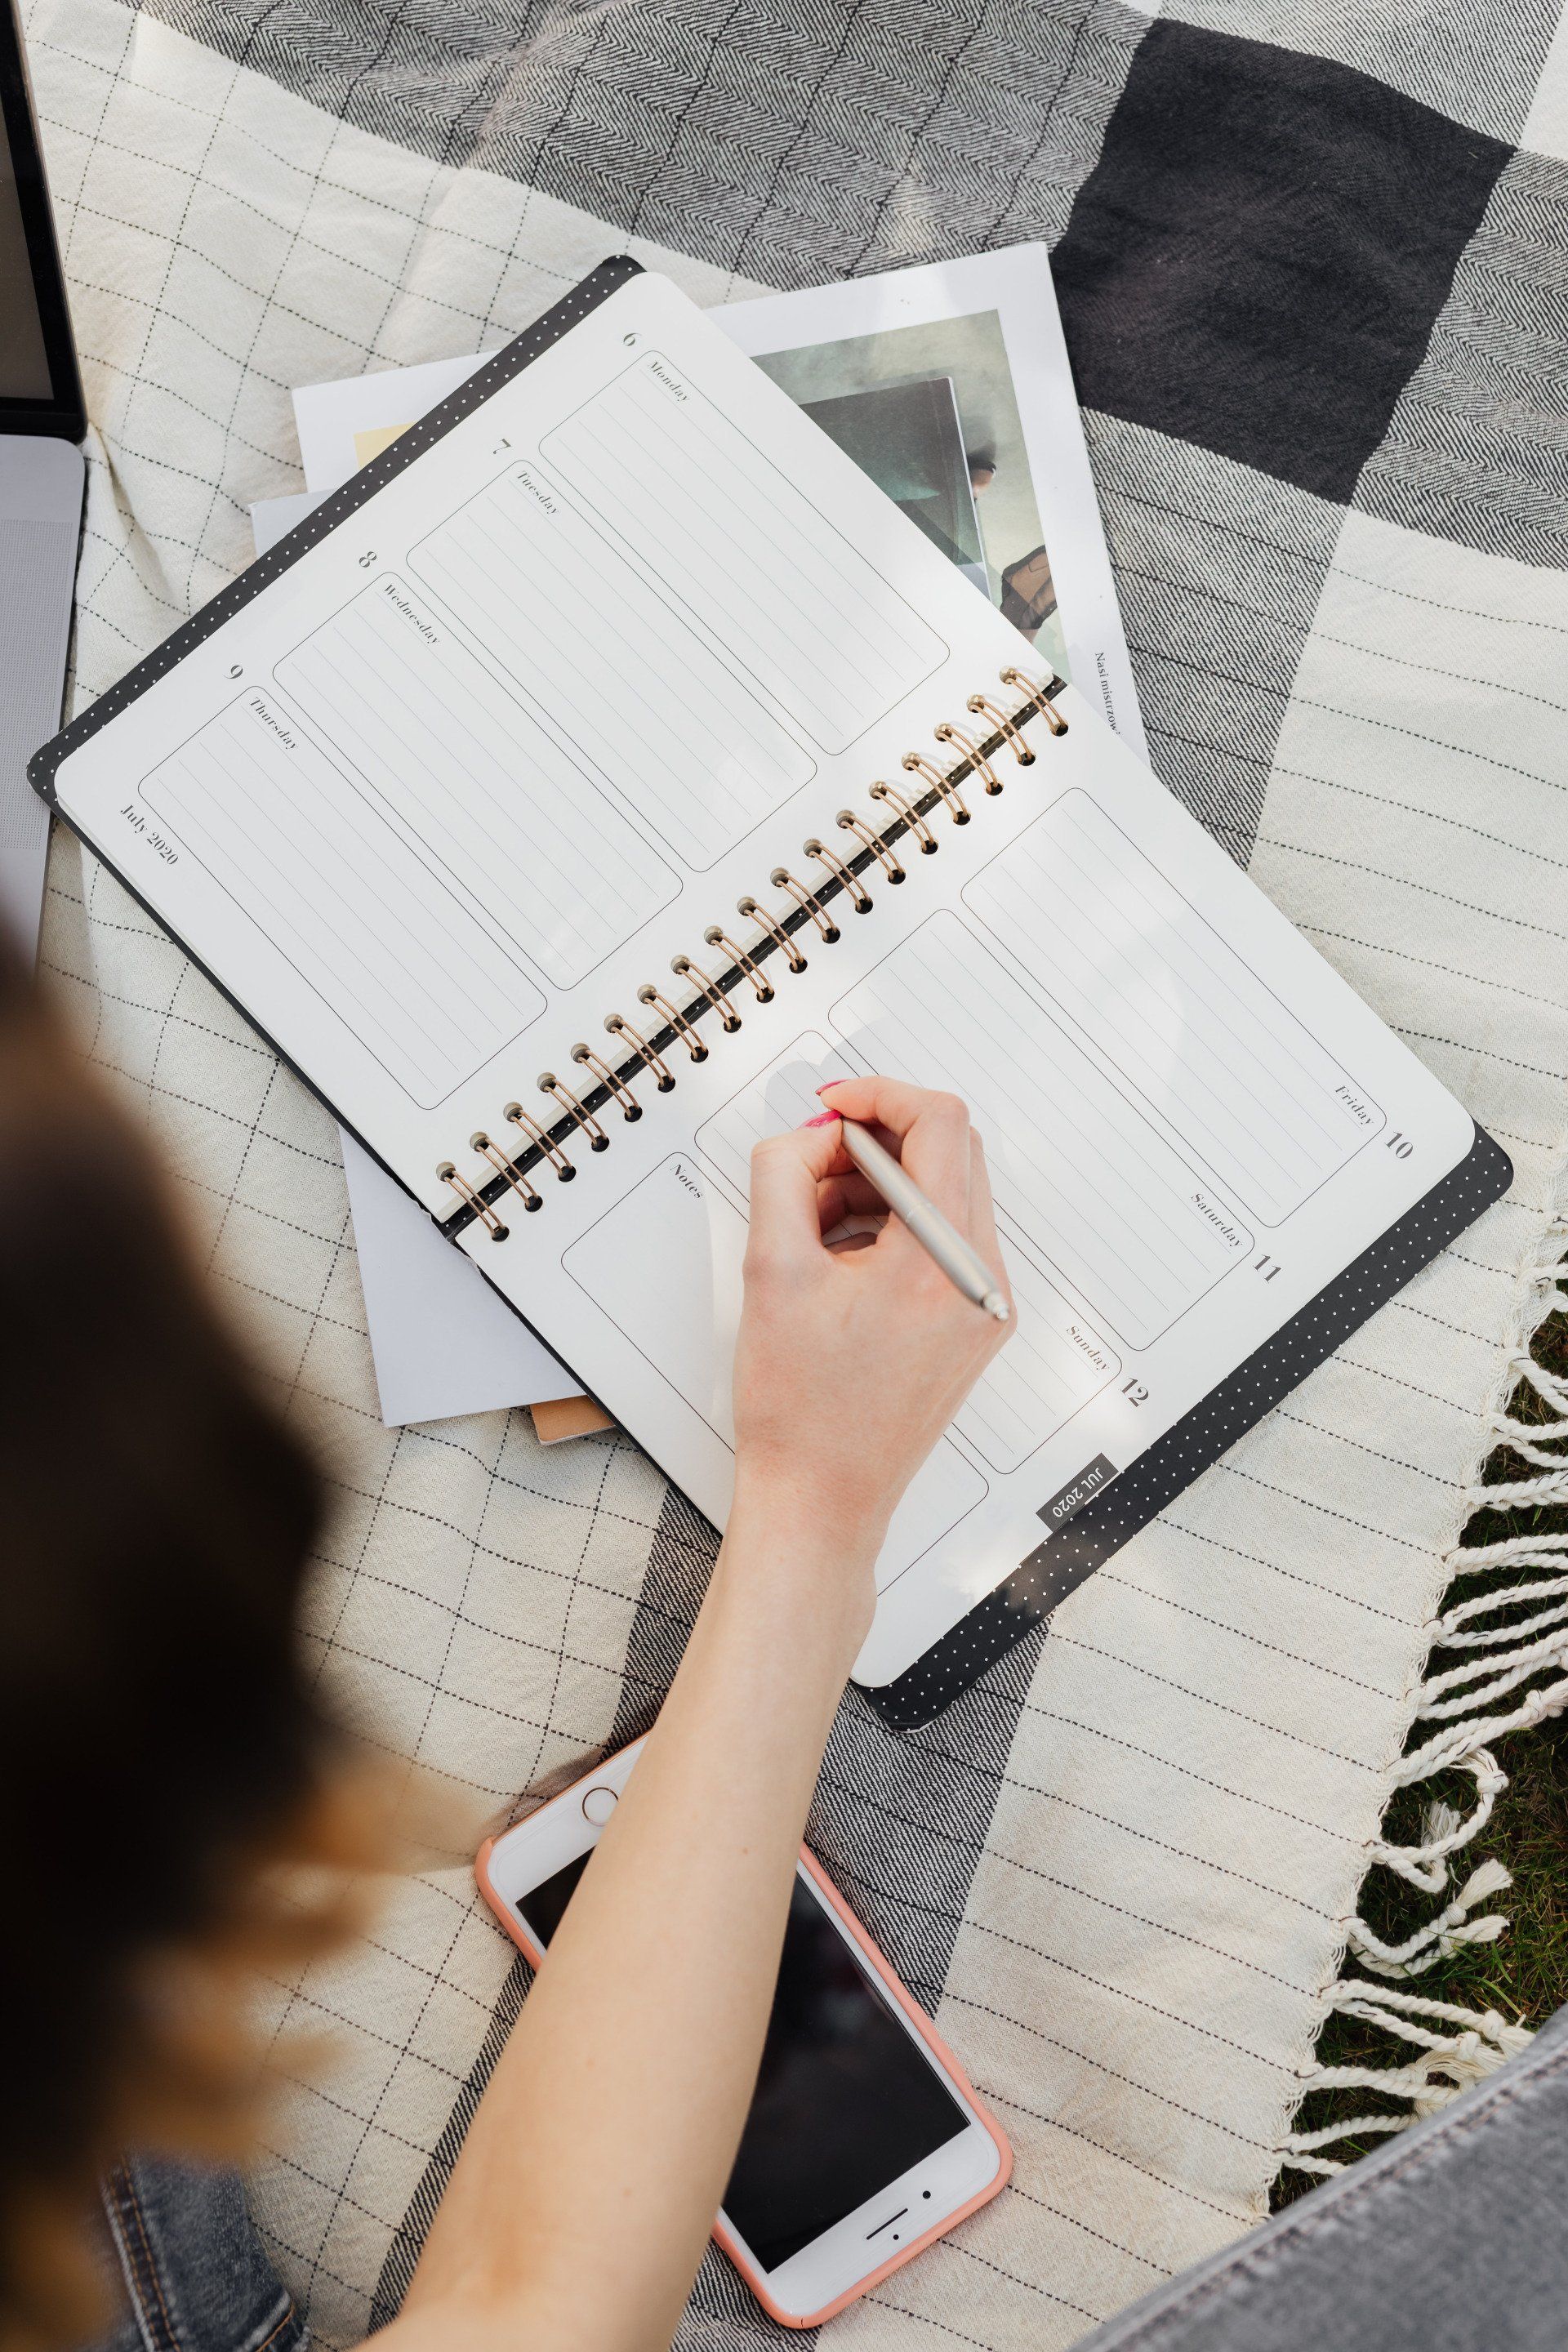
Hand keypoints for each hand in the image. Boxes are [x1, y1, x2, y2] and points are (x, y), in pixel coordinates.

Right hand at [730, 1076, 1012, 1601]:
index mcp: (942, 1264)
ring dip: (877, 1187)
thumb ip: (784, 1176)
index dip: (879, 1096)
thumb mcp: (770, 1271)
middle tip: (813, 1164)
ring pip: (943, 1193)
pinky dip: (890, 1226)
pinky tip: (837, 1260)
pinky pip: (941, 1239)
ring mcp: (984, 1304)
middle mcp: (981, 1282)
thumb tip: (810, 1136)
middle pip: (950, 1153)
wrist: (821, 1499)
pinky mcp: (972, 1322)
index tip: (833, 1107)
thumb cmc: (801, 1412)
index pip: (940, 1125)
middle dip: (874, 1143)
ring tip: (811, 1228)